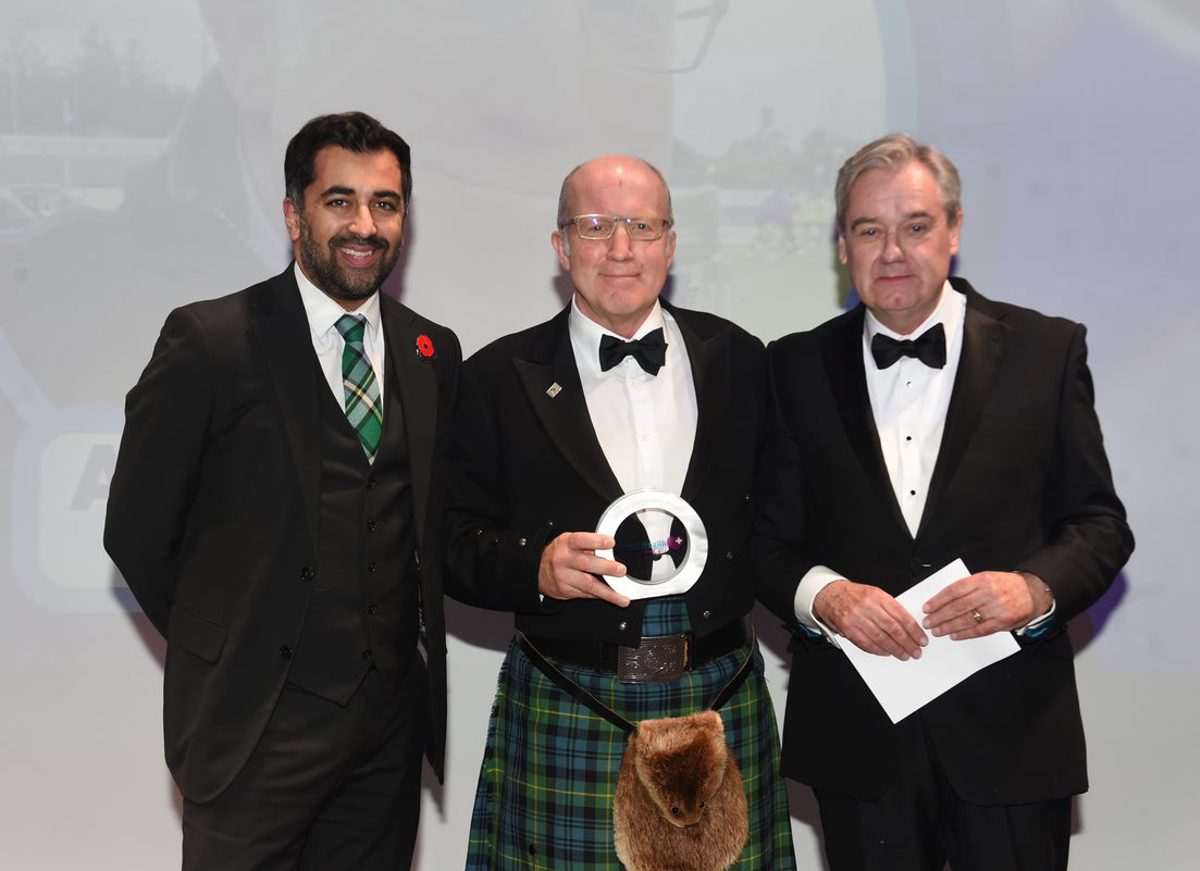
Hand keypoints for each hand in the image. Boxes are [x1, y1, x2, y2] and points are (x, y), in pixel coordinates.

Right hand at [538, 531, 630, 606]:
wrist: (537, 571)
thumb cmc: (558, 554)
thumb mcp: (568, 542)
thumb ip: (587, 544)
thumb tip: (611, 549)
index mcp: (566, 544)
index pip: (581, 540)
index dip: (596, 541)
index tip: (610, 543)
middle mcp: (564, 560)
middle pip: (586, 564)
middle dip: (606, 568)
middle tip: (621, 570)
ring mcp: (564, 577)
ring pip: (588, 585)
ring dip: (608, 592)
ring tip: (622, 597)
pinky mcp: (566, 591)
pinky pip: (586, 594)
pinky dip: (601, 596)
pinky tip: (612, 598)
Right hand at [813, 580, 927, 659]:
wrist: (829, 594)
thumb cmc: (854, 595)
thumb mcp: (874, 594)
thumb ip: (890, 608)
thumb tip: (908, 626)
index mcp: (877, 596)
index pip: (901, 616)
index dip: (914, 630)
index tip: (922, 640)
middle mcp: (867, 607)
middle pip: (893, 629)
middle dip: (907, 643)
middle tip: (916, 651)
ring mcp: (856, 618)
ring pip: (881, 638)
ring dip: (895, 649)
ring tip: (904, 655)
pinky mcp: (848, 629)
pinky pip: (867, 643)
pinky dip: (878, 650)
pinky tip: (887, 653)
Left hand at [921, 571, 1049, 638]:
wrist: (1032, 592)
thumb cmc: (1005, 585)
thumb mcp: (987, 577)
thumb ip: (968, 587)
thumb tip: (943, 599)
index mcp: (982, 579)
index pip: (954, 590)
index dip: (938, 600)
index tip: (927, 607)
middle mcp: (988, 593)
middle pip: (958, 606)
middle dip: (940, 616)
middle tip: (928, 622)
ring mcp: (996, 609)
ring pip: (967, 619)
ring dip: (949, 627)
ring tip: (937, 631)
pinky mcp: (1003, 622)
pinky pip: (980, 630)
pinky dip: (965, 634)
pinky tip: (954, 636)